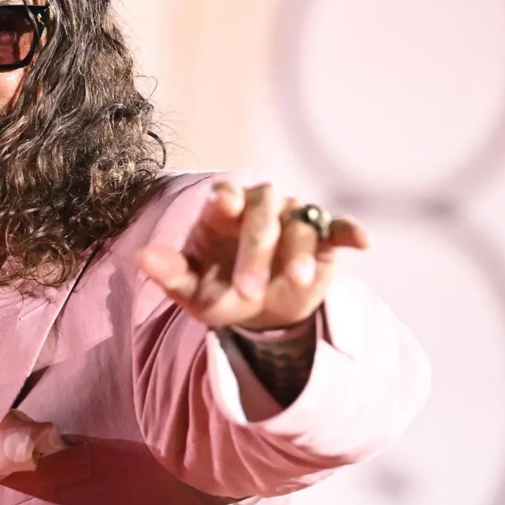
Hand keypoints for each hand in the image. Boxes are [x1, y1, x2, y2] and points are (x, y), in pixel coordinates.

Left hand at [137, 180, 368, 331]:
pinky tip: (362, 241)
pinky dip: (350, 230)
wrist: (258, 309)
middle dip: (255, 252)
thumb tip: (143, 259)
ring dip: (298, 252)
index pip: (225, 195)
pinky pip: (339, 227)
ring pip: (301, 224)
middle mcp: (261, 205)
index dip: (225, 199)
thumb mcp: (192, 290)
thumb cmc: (218, 288)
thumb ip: (169, 272)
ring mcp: (295, 218)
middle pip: (263, 216)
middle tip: (247, 291)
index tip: (224, 208)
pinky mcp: (325, 236)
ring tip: (295, 281)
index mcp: (225, 209)